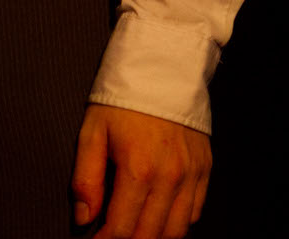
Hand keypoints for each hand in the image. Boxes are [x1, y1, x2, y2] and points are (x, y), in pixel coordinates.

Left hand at [73, 103, 210, 238]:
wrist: (162, 66)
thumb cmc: (123, 98)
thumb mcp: (93, 131)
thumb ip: (86, 178)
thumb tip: (84, 217)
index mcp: (138, 168)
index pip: (122, 228)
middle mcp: (170, 177)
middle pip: (150, 235)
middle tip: (113, 235)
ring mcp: (191, 175)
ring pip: (177, 230)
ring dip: (154, 237)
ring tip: (135, 231)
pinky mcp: (204, 169)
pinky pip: (195, 212)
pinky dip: (178, 222)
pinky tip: (159, 216)